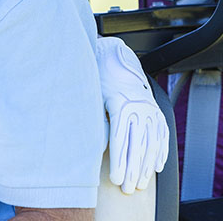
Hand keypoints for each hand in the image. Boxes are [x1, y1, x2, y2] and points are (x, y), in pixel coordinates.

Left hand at [96, 36, 168, 193]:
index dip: (118, 162)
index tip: (114, 179)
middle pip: (136, 147)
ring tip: (139, 184)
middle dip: (131, 170)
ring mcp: (151, 112)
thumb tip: (87, 142)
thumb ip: (93, 118)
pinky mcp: (158, 113)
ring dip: (145, 167)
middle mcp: (139, 109)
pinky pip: (162, 137)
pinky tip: (155, 168)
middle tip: (126, 188)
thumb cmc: (98, 79)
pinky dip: (160, 154)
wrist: (117, 60)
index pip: (120, 141)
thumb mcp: (91, 96)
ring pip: (150, 145)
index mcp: (120, 106)